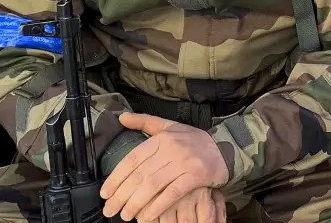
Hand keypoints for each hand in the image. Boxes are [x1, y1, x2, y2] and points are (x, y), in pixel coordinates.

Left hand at [100, 112, 229, 221]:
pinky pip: (172, 193)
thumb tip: (121, 117)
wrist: (226, 148)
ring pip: (153, 185)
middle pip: (140, 175)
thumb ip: (145, 122)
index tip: (105, 193)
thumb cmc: (194, 140)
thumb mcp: (170, 126)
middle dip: (122, 195)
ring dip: (136, 203)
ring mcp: (185, 162)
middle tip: (110, 210)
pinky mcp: (196, 176)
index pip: (133, 159)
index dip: (116, 178)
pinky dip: (157, 206)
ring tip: (125, 215)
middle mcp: (172, 148)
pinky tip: (147, 216)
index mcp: (162, 137)